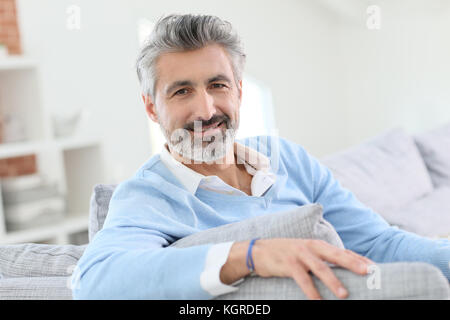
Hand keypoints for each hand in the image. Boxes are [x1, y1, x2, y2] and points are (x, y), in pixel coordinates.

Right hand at [251, 238, 373, 299]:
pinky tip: (318, 302)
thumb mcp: (305, 252)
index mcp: (318, 245)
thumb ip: (321, 259)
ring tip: (344, 294)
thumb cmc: (286, 254)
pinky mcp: (288, 264)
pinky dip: (311, 291)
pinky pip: (302, 280)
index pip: (342, 251)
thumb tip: (342, 271)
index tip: (374, 268)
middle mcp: (311, 247)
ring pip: (320, 268)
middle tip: (368, 273)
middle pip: (335, 255)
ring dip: (333, 282)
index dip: (358, 259)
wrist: (259, 251)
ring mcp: (299, 254)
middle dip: (352, 263)